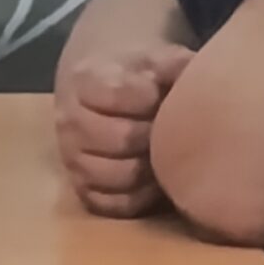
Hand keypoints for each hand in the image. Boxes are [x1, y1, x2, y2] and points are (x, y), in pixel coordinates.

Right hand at [54, 43, 194, 217]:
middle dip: (152, 136)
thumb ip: (173, 64)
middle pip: (118, 138)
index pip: (114, 93)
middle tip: (170, 132)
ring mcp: (72, 157)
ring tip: (164, 157)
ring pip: (114, 176)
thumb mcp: (155, 59)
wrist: (109, 91)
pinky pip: (112, 205)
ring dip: (147, 170)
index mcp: (84, 80)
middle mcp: (69, 120)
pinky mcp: (82, 188)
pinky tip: (151, 180)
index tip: (161, 95)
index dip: (147, 97)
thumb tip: (194, 77)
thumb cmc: (139, 77)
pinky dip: (138, 197)